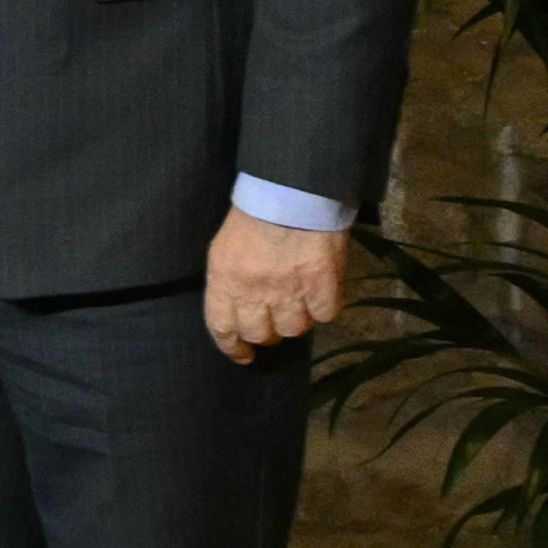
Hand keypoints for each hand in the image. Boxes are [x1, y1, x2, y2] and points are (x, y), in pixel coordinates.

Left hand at [205, 209, 347, 364]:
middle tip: (273, 323)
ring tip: (298, 306)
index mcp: (224, 281)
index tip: (242, 355)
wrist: (293, 193)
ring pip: (293, 329)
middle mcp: (254, 293)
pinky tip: (322, 296)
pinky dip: (324, 309)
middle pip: (260, 334)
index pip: (222, 327)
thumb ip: (229, 281)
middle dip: (265, 334)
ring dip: (295, 322)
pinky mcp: (322, 286)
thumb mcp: (225, 248)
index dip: (232, 347)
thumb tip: (238, 308)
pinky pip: (325, 315)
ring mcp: (290, 292)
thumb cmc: (254, 215)